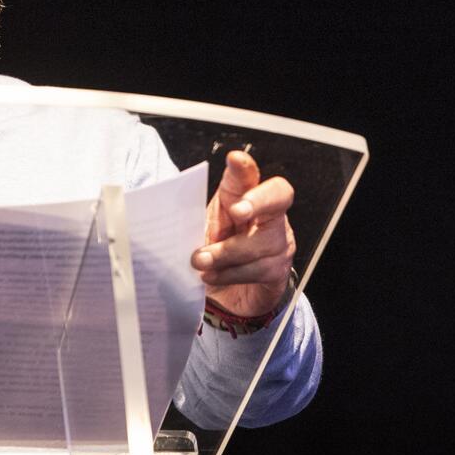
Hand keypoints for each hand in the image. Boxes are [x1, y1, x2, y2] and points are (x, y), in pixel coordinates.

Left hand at [191, 149, 295, 319]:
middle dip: (257, 201)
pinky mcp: (278, 270)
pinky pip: (257, 269)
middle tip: (236, 211)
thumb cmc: (216, 251)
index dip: (243, 167)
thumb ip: (196, 224)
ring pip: (260, 242)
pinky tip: (212, 276)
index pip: (248, 175)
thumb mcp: (203, 231)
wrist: (230, 294)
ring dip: (226, 253)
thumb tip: (175, 224)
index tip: (234, 159)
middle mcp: (268, 214)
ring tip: (202, 261)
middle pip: (277, 196)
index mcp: (243, 195)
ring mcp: (278, 241)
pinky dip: (230, 274)